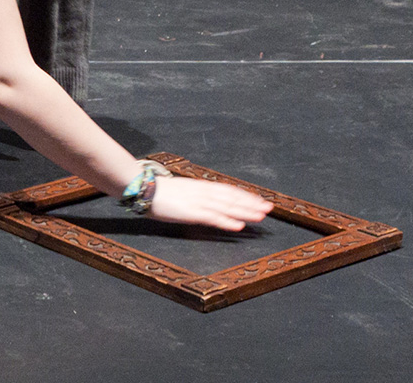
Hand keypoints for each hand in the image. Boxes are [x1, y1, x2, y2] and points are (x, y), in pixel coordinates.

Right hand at [146, 174, 273, 232]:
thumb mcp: (183, 190)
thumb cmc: (160, 191)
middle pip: (232, 198)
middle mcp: (204, 193)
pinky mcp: (191, 213)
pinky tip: (238, 226)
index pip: (228, 190)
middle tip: (269, 208)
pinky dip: (227, 222)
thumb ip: (197, 194)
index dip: (245, 195)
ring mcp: (198, 202)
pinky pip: (213, 218)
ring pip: (227, 207)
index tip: (259, 200)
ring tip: (260, 217)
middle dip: (251, 203)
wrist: (144, 188)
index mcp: (201, 187)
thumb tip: (209, 200)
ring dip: (245, 212)